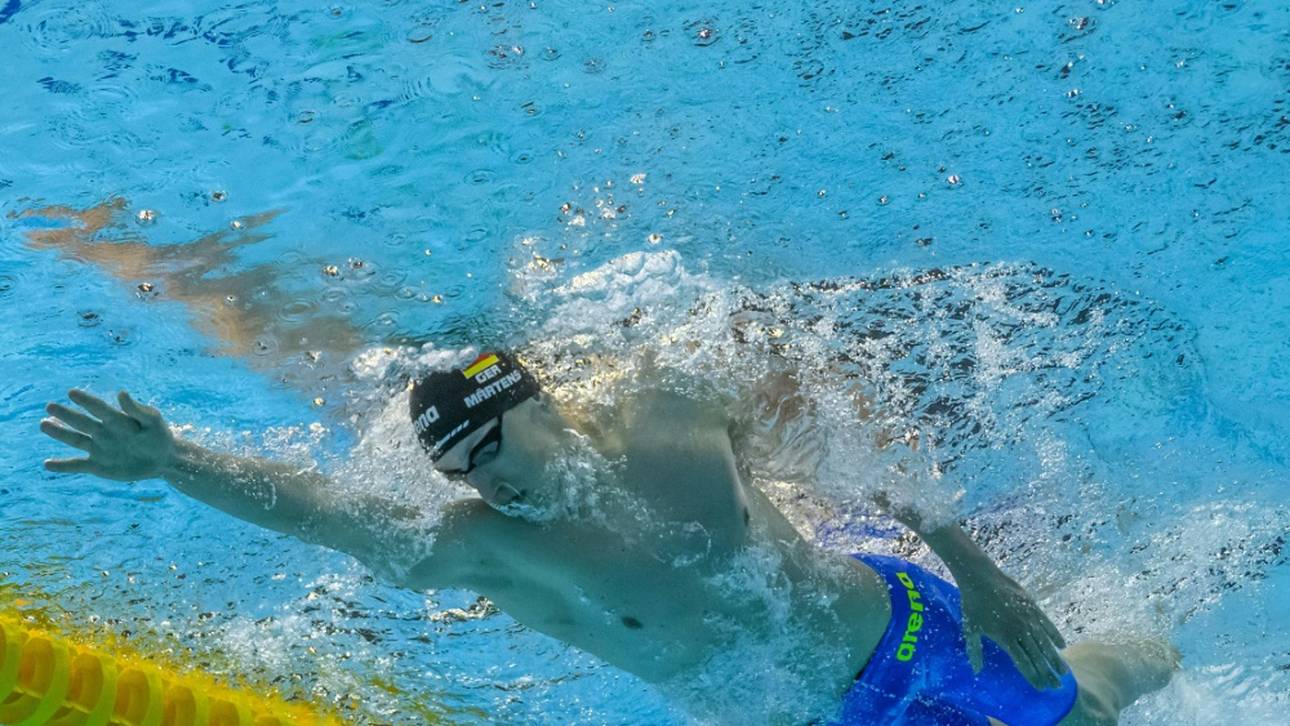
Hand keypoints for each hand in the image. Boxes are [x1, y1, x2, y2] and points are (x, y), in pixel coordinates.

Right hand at [40, 389, 175, 481]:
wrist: (163, 459)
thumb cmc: (158, 435)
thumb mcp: (153, 421)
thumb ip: (137, 410)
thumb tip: (122, 393)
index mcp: (116, 419)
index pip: (99, 408)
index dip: (87, 401)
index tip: (72, 392)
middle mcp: (103, 432)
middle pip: (82, 422)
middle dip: (66, 415)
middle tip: (50, 406)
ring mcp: (98, 448)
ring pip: (75, 440)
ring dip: (59, 433)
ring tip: (43, 424)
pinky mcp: (97, 465)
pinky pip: (77, 465)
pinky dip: (63, 466)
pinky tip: (47, 464)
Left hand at [958, 567, 1068, 689]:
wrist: (980, 577)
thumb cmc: (972, 604)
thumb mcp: (970, 629)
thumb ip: (974, 651)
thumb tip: (976, 671)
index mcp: (1005, 638)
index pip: (1023, 662)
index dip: (1033, 676)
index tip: (1041, 688)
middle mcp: (1020, 630)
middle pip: (1037, 656)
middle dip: (1048, 672)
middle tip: (1057, 686)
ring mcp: (1028, 618)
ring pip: (1045, 642)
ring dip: (1055, 658)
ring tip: (1064, 671)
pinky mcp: (1032, 606)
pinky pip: (1047, 624)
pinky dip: (1055, 635)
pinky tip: (1061, 646)